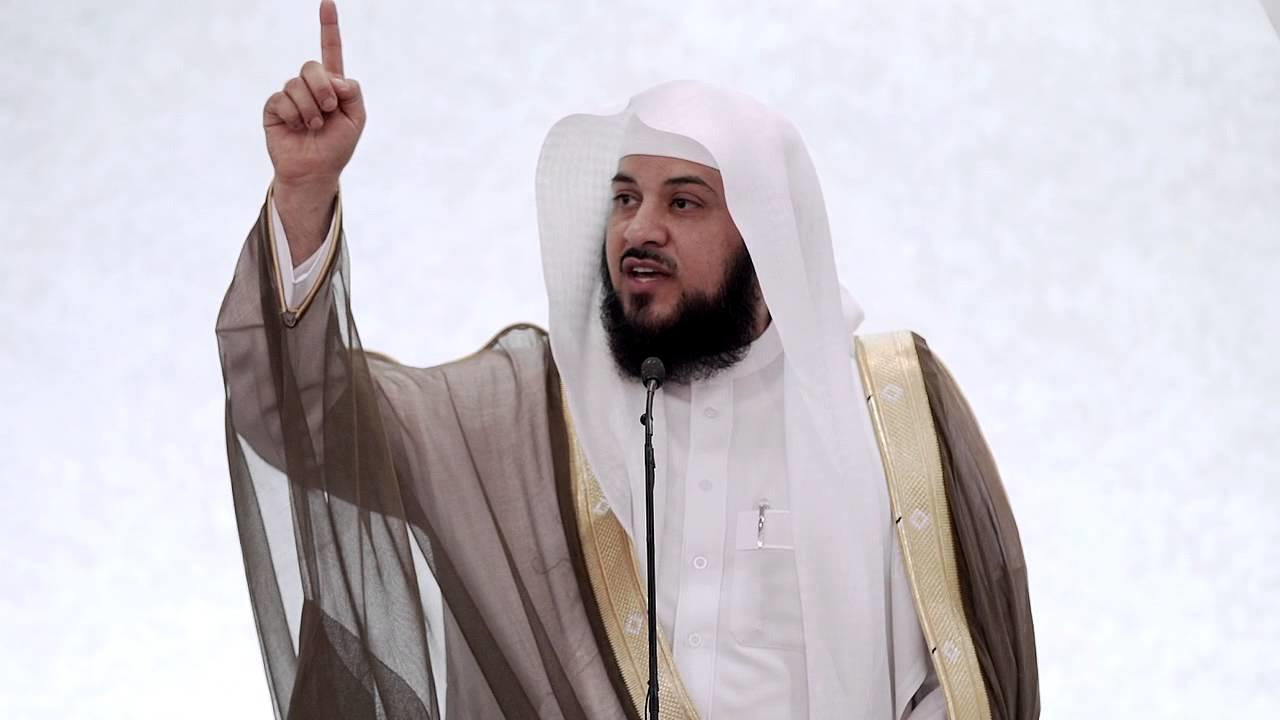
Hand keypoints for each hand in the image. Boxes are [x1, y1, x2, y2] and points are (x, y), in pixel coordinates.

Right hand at [263, 0, 364, 190]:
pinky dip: (295, 115)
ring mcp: (290, 95)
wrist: (316, 170)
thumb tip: (331, 77)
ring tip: (314, 126)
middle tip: (329, 110)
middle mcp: (310, 86)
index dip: (329, 27)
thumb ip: (352, 90)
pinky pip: (282, 99)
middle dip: (323, 88)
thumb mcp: (356, 117)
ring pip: (297, 84)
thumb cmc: (337, 146)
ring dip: (310, 109)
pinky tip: (297, 128)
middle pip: (312, 66)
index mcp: (332, 84)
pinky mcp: (274, 107)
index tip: (328, 2)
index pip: (330, 50)